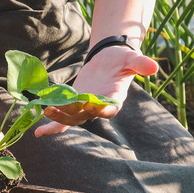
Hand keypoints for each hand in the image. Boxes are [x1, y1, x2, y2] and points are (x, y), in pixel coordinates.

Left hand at [34, 46, 157, 136]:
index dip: (100, 109)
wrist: (110, 59)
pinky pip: (64, 121)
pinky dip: (53, 127)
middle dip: (70, 113)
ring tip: (45, 110)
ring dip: (58, 117)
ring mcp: (86, 108)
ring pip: (72, 118)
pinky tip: (39, 133)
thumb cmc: (122, 59)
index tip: (90, 106)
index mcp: (114, 100)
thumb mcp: (132, 58)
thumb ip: (141, 64)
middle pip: (85, 115)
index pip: (108, 108)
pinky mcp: (74, 105)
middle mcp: (99, 108)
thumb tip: (154, 67)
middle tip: (55, 108)